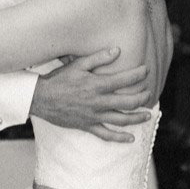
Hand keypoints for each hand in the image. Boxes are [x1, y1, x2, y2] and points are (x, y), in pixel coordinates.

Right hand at [31, 51, 153, 142]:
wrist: (40, 98)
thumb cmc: (58, 79)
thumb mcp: (77, 64)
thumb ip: (98, 58)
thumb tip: (117, 50)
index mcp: (97, 85)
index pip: (124, 80)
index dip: (138, 74)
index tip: (146, 70)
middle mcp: (98, 102)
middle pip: (128, 102)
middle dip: (142, 97)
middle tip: (149, 93)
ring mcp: (94, 116)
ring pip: (121, 120)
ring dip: (137, 118)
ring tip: (147, 115)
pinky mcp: (87, 126)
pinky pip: (106, 135)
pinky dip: (119, 138)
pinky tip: (130, 138)